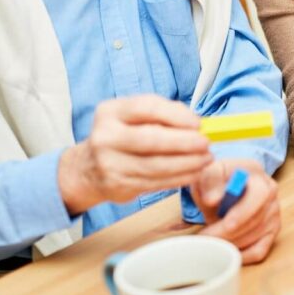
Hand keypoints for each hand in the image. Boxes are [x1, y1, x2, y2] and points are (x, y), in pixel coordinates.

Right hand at [57, 95, 211, 214]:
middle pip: (150, 139)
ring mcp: (110, 164)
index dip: (175, 115)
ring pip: (156, 165)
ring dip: (187, 163)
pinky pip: (155, 183)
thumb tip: (196, 122)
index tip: (198, 123)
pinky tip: (194, 173)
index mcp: (110, 112)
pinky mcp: (119, 186)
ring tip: (206, 159)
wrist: (87, 169)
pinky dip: (179, 178)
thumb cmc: (120, 136)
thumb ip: (162, 113)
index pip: (145, 108)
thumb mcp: (132, 116)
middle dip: (184, 142)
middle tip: (206, 143)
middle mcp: (105, 137)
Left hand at [192, 159, 280, 263]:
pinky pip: (259, 250)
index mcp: (256, 171)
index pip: (258, 194)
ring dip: (230, 242)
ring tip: (209, 241)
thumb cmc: (214, 181)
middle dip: (230, 232)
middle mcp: (270, 189)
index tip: (225, 224)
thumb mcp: (207, 174)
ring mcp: (274, 210)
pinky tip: (226, 251)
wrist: (223, 187)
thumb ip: (208, 182)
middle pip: (257, 218)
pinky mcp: (272, 230)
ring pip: (255, 235)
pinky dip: (242, 255)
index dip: (242, 212)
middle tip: (207, 237)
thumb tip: (212, 199)